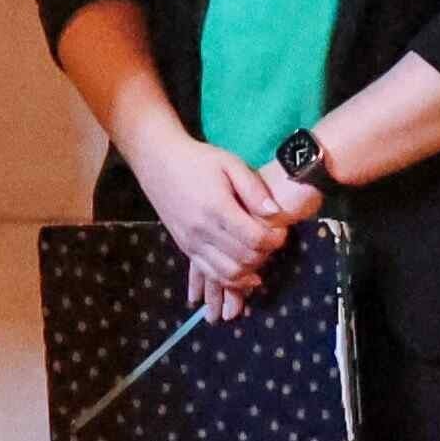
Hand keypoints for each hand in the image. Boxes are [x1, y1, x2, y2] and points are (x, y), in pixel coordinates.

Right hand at [144, 141, 303, 318]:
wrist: (158, 162)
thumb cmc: (198, 160)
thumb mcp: (230, 163)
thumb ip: (254, 189)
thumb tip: (276, 213)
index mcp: (217, 207)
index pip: (255, 238)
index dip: (275, 239)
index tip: (281, 230)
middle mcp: (203, 230)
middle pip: (245, 258)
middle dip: (266, 253)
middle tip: (272, 240)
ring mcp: (192, 243)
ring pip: (229, 273)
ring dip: (251, 269)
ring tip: (260, 254)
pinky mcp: (186, 249)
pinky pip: (211, 274)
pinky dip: (232, 280)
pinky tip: (247, 275)